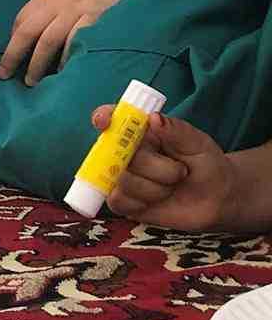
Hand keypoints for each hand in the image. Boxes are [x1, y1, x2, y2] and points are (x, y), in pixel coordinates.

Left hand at [0, 0, 151, 86]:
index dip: (12, 40)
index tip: (8, 57)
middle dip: (12, 55)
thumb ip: (55, 3)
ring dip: (36, 63)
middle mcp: (57, 2)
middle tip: (4, 75)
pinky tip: (62, 71)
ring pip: (47, 41)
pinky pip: (74, 41)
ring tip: (31, 81)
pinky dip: (66, 57)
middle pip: (27, 32)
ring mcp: (76, 10)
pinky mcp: (95, 16)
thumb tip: (42, 26)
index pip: (21, 19)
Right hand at [97, 106, 235, 230]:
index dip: (103, 118)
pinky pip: (118, 201)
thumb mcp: (198, 143)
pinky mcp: (121, 200)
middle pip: (117, 154)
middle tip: (180, 171)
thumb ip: (177, 130)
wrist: (217, 200)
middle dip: (154, 167)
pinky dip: (141, 202)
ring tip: (172, 186)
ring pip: (123, 180)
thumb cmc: (206, 165)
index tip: (105, 122)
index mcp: (140, 130)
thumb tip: (153, 117)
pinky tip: (157, 200)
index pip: (111, 118)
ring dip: (155, 188)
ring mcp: (120, 175)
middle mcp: (125, 151)